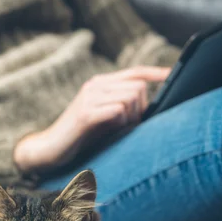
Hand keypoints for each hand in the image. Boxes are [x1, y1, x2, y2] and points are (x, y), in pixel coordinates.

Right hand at [14, 66, 170, 172]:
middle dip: (140, 109)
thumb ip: (122, 108)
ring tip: (116, 131)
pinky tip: (110, 132)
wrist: (50, 148)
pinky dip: (120, 123)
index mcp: (100, 84)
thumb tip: (147, 110)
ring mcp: (89, 98)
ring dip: (130, 119)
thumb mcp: (104, 118)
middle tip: (128, 126)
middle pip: (138, 87)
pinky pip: (117, 111)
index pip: (134, 72)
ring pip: (130, 98)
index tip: (171, 74)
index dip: (155, 73)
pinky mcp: (86, 114)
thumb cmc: (80, 137)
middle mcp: (95, 85)